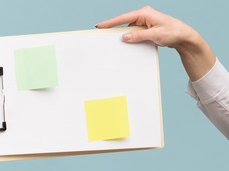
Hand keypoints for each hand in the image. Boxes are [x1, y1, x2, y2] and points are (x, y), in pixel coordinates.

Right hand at [96, 7, 214, 79]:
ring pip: (129, 29)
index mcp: (145, 13)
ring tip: (117, 42)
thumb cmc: (174, 32)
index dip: (110, 22)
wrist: (184, 36)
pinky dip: (131, 37)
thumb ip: (138, 36)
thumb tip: (124, 36)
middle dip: (114, 29)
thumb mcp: (155, 34)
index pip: (124, 18)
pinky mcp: (146, 27)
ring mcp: (144, 21)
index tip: (100, 26)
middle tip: (102, 35)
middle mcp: (144, 15)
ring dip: (125, 36)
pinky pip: (134, 32)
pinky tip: (129, 43)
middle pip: (124, 23)